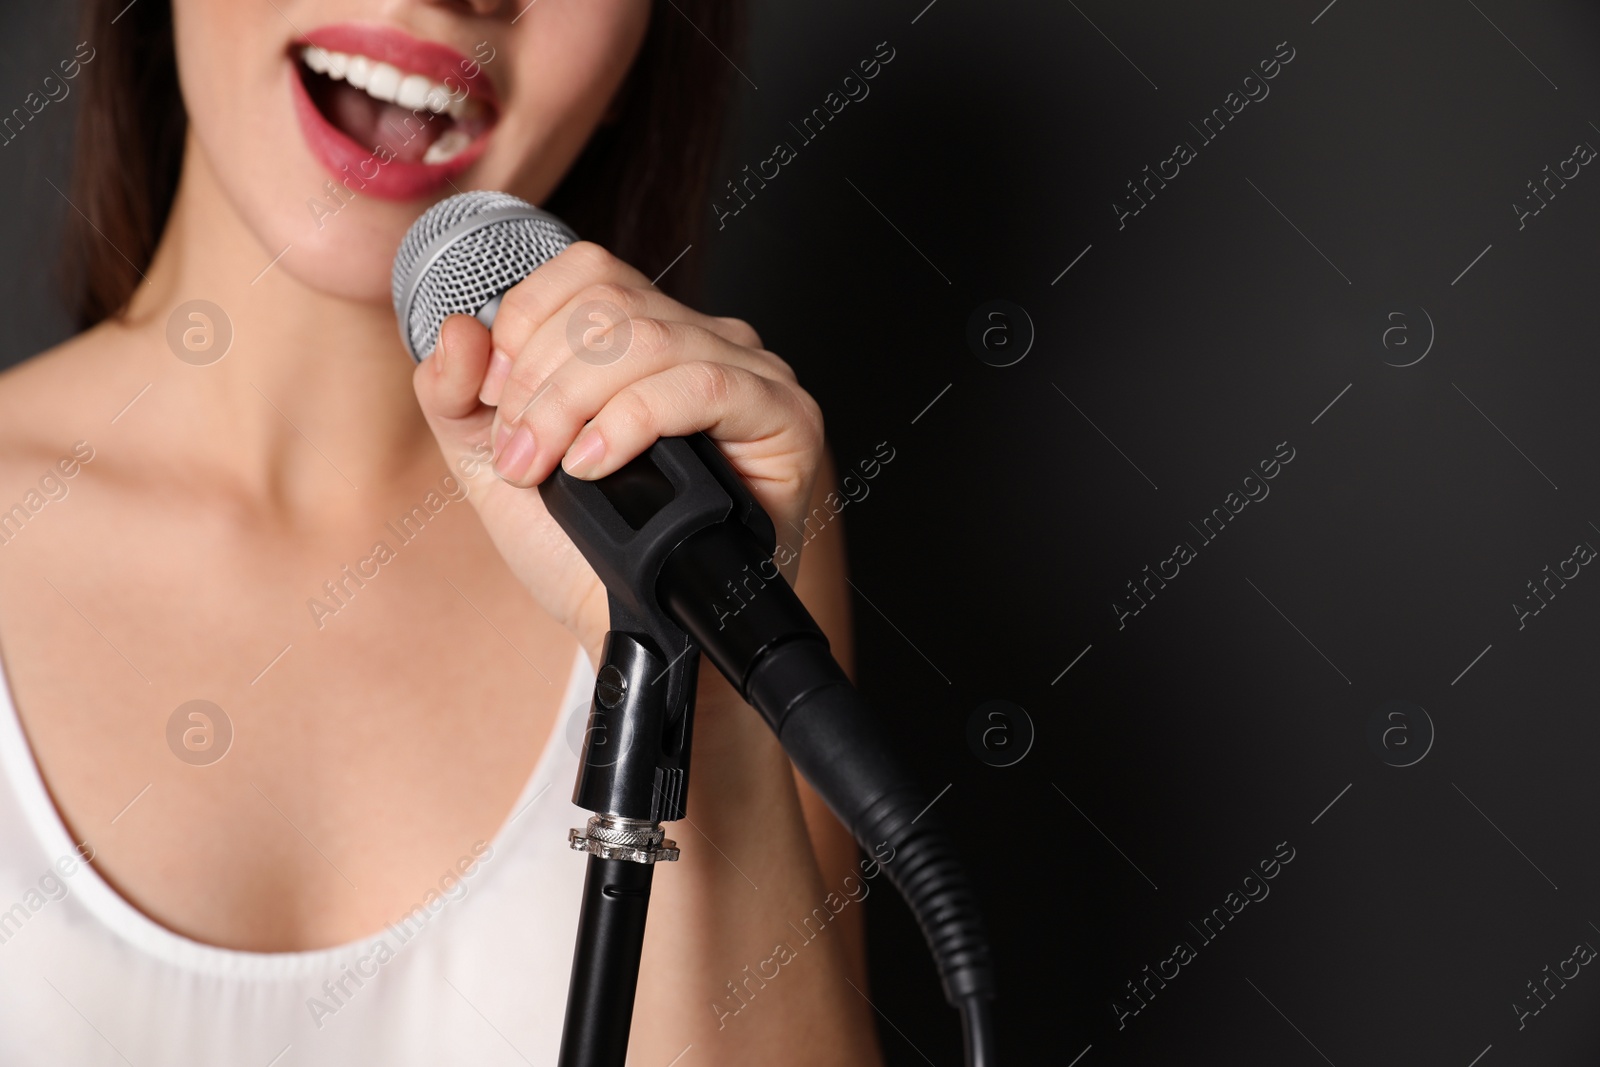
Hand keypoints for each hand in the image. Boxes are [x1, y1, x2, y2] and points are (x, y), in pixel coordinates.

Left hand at [412, 241, 823, 662]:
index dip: (524, 324)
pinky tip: (596, 466)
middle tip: (520, 454)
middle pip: (608, 305)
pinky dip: (633, 421)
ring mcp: (748, 373)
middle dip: (541, 381)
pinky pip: (702, 384)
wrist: (631, 628)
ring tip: (549, 470)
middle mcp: (700, 339)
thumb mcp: (492, 463)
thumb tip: (458, 330)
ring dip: (574, 406)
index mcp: (641, 332)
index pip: (585, 271)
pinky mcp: (783, 415)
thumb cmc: (582, 547)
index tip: (497, 402)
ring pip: (649, 339)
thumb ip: (455, 394)